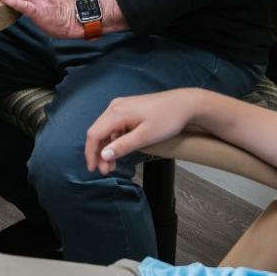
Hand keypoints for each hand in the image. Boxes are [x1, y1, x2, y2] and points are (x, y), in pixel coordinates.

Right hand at [84, 88, 206, 174]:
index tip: (94, 169)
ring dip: (106, 148)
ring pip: (106, 130)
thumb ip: (122, 146)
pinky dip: (114, 140)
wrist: (185, 104)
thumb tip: (103, 155)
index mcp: (116, 113)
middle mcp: (115, 107)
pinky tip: (120, 151)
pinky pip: (114, 126)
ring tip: (112, 165)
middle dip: (98, 153)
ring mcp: (121, 107)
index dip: (91, 153)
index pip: (94, 134)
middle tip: (106, 171)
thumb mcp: (145, 137)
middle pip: (98, 132)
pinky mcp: (128, 109)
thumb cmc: (167, 119)